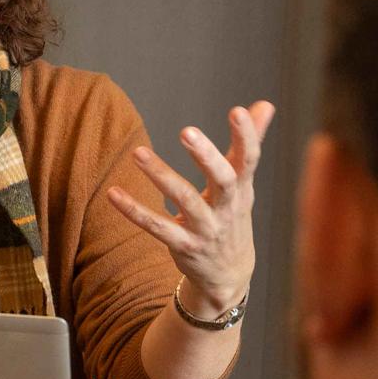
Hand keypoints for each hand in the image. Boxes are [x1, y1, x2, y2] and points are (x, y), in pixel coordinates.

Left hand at [107, 101, 275, 314]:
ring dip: (161, 176)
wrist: (228, 275)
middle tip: (187, 130)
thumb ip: (249, 143)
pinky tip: (113, 193)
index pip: (249, 160)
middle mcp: (227, 209)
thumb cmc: (232, 217)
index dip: (246, 136)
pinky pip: (156, 227)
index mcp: (243, 189)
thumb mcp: (244, 184)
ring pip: (184, 201)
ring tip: (138, 152)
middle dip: (207, 156)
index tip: (238, 111)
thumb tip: (264, 104)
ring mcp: (205, 229)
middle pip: (224, 181)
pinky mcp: (182, 246)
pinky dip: (134, 210)